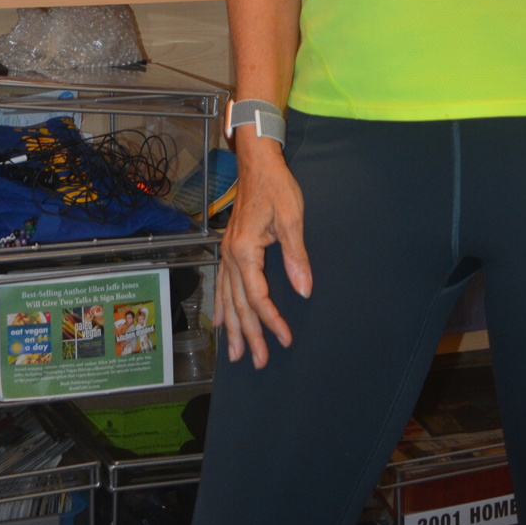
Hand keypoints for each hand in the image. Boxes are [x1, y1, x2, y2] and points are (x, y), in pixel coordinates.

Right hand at [216, 142, 310, 369]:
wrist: (257, 162)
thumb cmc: (276, 186)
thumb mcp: (292, 219)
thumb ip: (296, 257)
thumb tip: (304, 290)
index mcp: (245, 250)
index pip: (257, 296)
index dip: (271, 320)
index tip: (285, 339)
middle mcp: (230, 255)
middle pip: (239, 304)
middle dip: (249, 335)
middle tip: (260, 362)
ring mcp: (227, 251)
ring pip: (227, 297)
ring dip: (232, 327)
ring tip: (234, 354)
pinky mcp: (229, 247)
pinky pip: (222, 283)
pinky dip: (222, 305)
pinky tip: (222, 320)